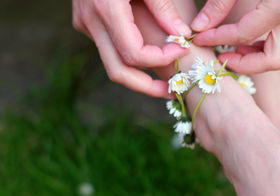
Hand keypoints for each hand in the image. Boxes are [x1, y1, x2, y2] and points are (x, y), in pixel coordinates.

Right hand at [72, 0, 190, 97]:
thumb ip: (164, 8)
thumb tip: (181, 36)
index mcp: (106, 9)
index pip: (134, 54)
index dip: (161, 58)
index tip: (182, 48)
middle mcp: (90, 21)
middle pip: (118, 71)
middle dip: (147, 87)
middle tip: (172, 91)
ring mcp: (85, 24)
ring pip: (112, 64)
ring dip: (139, 76)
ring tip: (165, 81)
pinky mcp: (87, 23)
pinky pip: (110, 49)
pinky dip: (131, 58)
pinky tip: (151, 56)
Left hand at [191, 0, 279, 73]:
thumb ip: (218, 3)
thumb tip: (199, 28)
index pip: (244, 34)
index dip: (217, 39)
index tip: (198, 38)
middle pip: (274, 58)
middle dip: (244, 63)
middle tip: (221, 56)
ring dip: (259, 58)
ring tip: (235, 49)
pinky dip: (269, 47)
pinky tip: (249, 39)